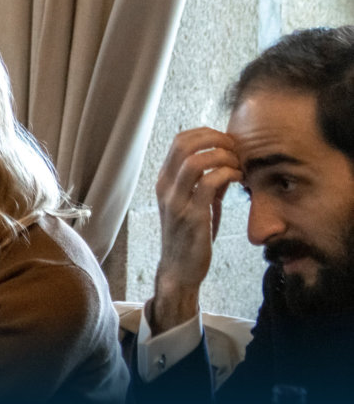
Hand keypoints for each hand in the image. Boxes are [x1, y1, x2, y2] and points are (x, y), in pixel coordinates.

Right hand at [148, 127, 240, 332]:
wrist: (180, 270)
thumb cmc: (190, 237)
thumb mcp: (195, 204)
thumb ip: (207, 183)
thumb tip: (227, 163)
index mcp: (165, 181)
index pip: (179, 141)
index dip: (205, 134)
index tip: (226, 142)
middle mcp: (166, 187)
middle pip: (184, 144)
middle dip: (214, 139)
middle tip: (234, 148)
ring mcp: (177, 201)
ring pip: (196, 160)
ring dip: (223, 156)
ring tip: (238, 164)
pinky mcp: (192, 216)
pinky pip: (210, 183)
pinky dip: (228, 174)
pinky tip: (239, 179)